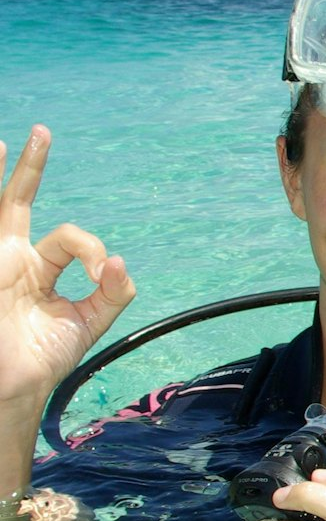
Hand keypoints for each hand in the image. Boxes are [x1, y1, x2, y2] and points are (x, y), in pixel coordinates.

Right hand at [1, 126, 133, 492]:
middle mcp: (10, 257)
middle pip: (15, 201)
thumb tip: (120, 261)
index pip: (70, 238)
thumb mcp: (90, 322)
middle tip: (41, 133)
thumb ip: (114, 292)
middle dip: (27, 168)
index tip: (102, 274)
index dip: (92, 250)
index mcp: (38, 267)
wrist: (14, 387)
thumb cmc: (45, 358)